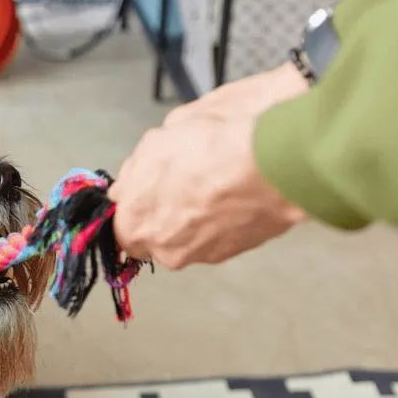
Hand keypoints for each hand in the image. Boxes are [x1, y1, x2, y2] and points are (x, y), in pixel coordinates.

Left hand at [109, 63, 310, 269]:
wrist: (275, 161)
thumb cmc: (212, 147)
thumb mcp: (156, 143)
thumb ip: (135, 172)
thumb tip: (127, 185)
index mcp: (136, 225)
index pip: (122, 228)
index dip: (135, 206)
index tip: (144, 189)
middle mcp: (166, 250)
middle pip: (156, 234)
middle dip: (164, 211)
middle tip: (182, 179)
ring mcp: (203, 254)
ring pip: (189, 234)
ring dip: (196, 213)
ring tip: (214, 178)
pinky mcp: (235, 251)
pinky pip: (219, 232)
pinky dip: (222, 215)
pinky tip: (233, 188)